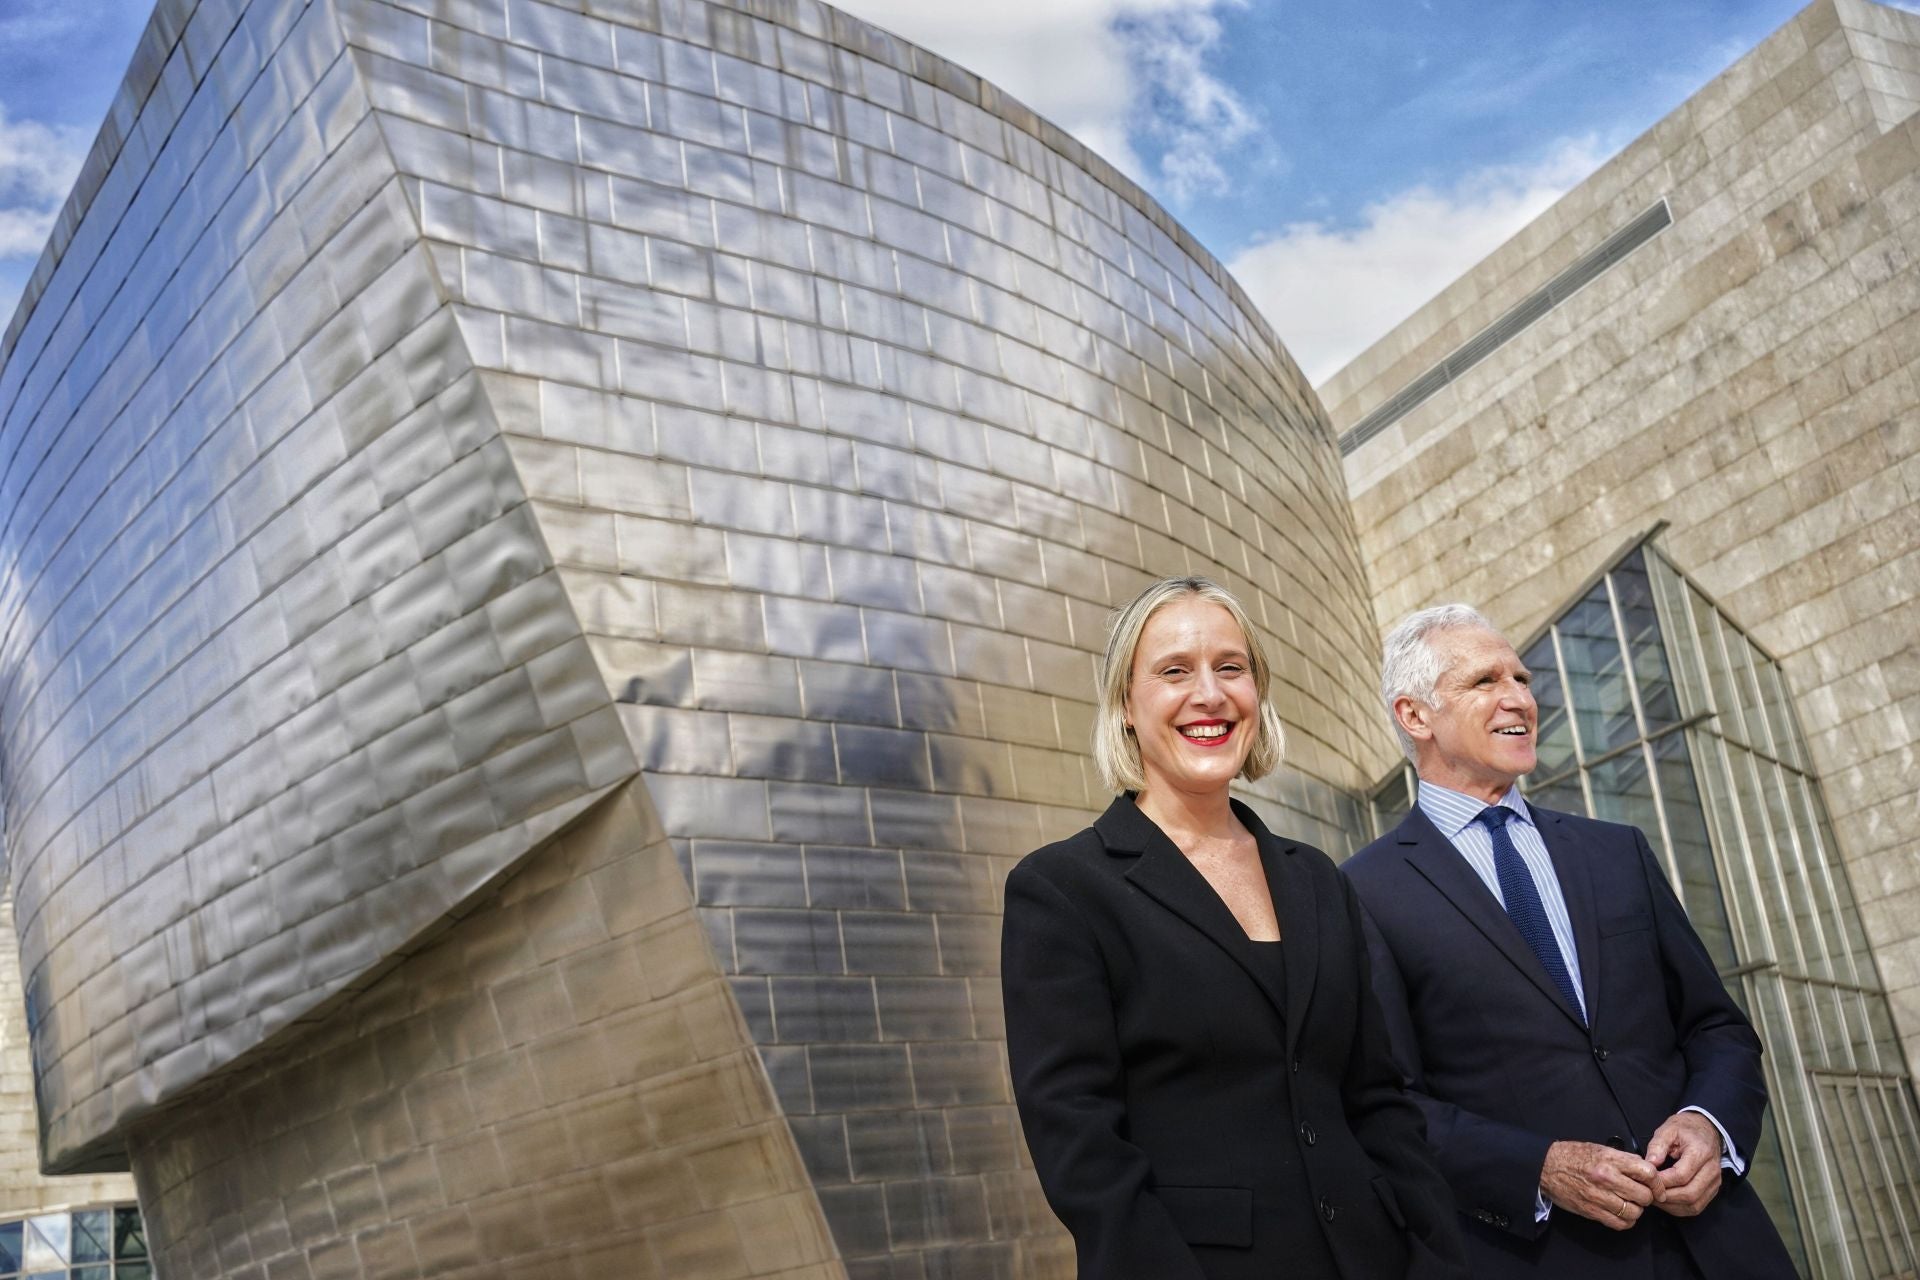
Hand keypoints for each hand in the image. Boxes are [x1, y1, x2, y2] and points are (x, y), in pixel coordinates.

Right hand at [1540, 1140, 1657, 1229]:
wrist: (1546, 1167)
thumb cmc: (1572, 1156)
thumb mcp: (1600, 1149)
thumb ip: (1623, 1160)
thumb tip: (1646, 1172)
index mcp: (1610, 1159)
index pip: (1647, 1173)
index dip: (1658, 1183)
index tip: (1658, 1188)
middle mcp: (1606, 1178)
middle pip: (1644, 1195)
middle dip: (1646, 1197)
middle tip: (1640, 1194)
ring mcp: (1599, 1196)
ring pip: (1634, 1212)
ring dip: (1636, 1210)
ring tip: (1628, 1204)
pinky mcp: (1592, 1211)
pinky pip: (1620, 1224)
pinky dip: (1625, 1221)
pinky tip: (1621, 1214)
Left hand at [1646, 1111, 1723, 1216]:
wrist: (1706, 1130)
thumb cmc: (1686, 1129)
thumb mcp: (1668, 1129)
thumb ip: (1657, 1145)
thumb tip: (1649, 1164)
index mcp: (1701, 1152)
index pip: (1681, 1175)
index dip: (1662, 1181)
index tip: (1646, 1180)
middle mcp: (1712, 1170)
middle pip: (1689, 1193)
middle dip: (1666, 1197)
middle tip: (1648, 1192)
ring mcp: (1714, 1183)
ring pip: (1694, 1204)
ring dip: (1671, 1205)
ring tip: (1654, 1198)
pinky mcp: (1712, 1190)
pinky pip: (1696, 1206)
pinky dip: (1679, 1208)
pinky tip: (1665, 1201)